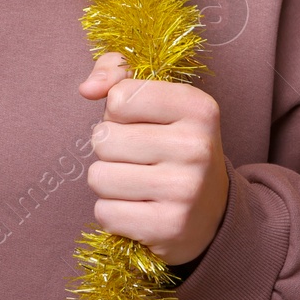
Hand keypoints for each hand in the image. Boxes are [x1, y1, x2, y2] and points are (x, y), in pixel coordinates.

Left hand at [78, 52, 227, 266]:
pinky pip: (105, 212)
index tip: (141, 123)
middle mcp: (196, 147)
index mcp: (198, 107)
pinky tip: (140, 209)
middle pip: (104, 138)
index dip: (118, 111)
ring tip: (138, 183)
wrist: (212, 212)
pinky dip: (113, 212)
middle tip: (139, 157)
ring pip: (99, 177)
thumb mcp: (158, 99)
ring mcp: (185, 190)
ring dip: (108, 181)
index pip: (119, 97)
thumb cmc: (171, 143)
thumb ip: (117, 72)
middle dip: (110, 148)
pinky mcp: (168, 228)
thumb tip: (87, 88)